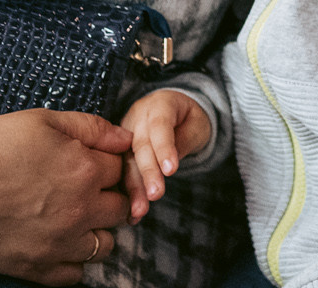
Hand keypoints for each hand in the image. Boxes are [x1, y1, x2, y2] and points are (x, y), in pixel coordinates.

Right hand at [0, 108, 131, 285]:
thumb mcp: (42, 120)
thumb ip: (91, 128)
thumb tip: (124, 138)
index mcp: (85, 171)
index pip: (121, 170)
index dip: (107, 162)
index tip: (91, 161)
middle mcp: (80, 211)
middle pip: (120, 209)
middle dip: (108, 196)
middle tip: (85, 189)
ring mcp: (59, 245)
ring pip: (104, 246)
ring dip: (96, 230)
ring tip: (74, 217)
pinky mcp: (35, 269)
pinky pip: (75, 275)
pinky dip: (73, 261)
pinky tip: (58, 242)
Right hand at [119, 89, 213, 222]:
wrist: (176, 114)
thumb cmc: (190, 119)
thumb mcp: (198, 125)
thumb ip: (185, 139)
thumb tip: (169, 164)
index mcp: (159, 103)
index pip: (160, 125)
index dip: (164, 147)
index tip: (171, 170)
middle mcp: (137, 116)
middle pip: (140, 145)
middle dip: (148, 172)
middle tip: (155, 195)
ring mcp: (125, 133)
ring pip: (127, 162)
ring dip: (133, 188)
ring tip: (138, 211)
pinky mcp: (120, 151)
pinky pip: (122, 172)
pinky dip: (128, 193)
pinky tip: (131, 214)